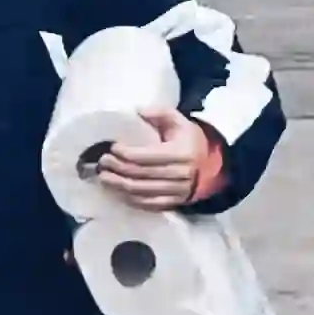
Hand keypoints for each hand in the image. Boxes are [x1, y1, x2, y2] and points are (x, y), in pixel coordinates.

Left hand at [94, 109, 217, 211]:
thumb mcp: (179, 121)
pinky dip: (130, 199)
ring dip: (118, 185)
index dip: (126, 154)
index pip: (146, 157)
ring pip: (141, 191)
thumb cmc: (190, 140)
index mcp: (181, 153)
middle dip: (117, 169)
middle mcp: (180, 175)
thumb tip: (137, 110)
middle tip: (102, 162)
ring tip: (104, 178)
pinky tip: (118, 192)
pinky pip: (147, 204)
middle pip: (140, 174)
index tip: (113, 148)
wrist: (211, 164)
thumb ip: (160, 112)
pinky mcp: (174, 202)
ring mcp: (177, 191)